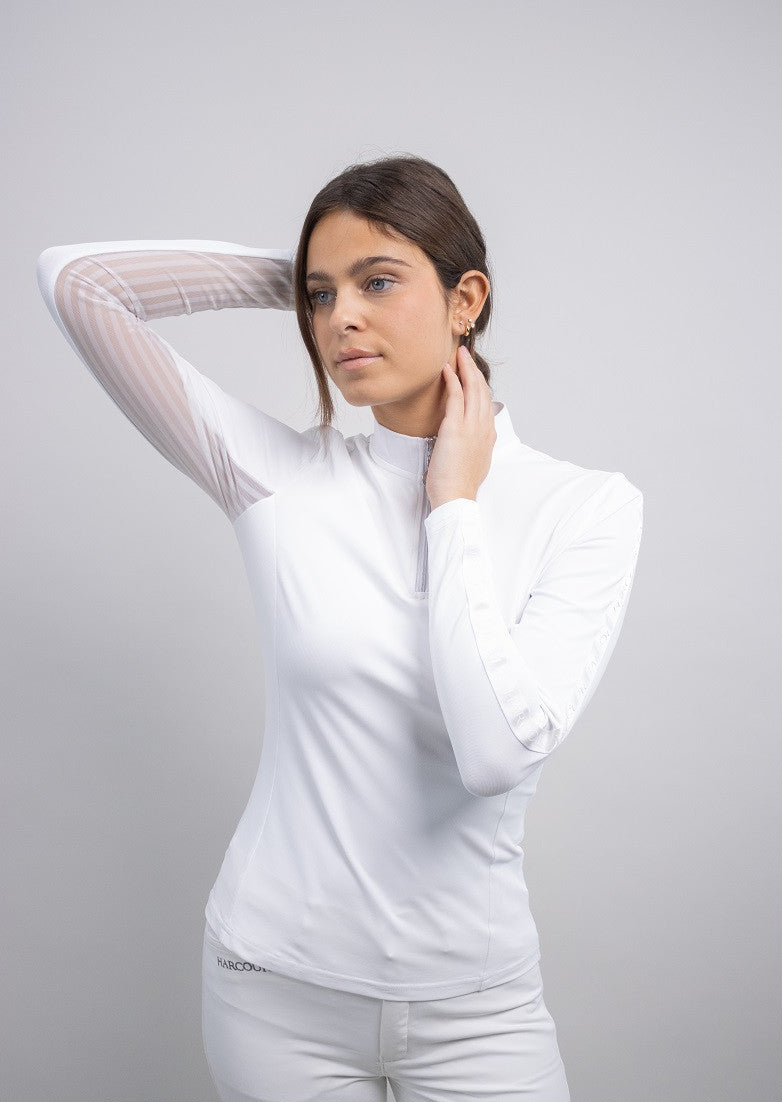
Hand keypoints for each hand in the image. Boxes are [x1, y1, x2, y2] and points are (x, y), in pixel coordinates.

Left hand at [426, 344, 496, 510]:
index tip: (472, 373)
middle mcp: (484, 428)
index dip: (480, 385)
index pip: (487, 403)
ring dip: (465, 368)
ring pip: (473, 389)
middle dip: (474, 370)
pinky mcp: (456, 428)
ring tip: (458, 354)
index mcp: (488, 436)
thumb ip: (473, 446)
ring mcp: (472, 427)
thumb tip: (468, 439)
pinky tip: (446, 369)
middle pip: (482, 391)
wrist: (456, 498)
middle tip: (466, 355)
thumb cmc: (459, 485)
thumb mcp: (473, 462)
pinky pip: (456, 397)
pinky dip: (453, 380)